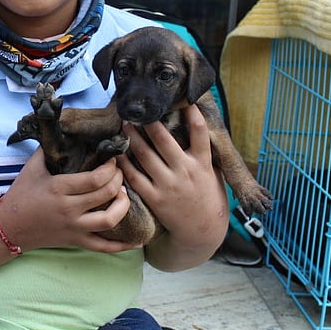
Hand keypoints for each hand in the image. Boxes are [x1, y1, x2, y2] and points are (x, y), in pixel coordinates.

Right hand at [0, 148, 139, 253]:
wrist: (9, 227)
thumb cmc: (21, 194)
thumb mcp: (33, 167)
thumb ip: (51, 149)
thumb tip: (68, 130)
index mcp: (59, 188)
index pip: (95, 178)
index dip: (111, 168)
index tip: (114, 160)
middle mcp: (69, 209)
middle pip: (106, 194)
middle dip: (119, 180)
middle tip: (120, 173)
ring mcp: (74, 228)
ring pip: (109, 220)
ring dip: (123, 206)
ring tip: (124, 195)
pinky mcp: (76, 241)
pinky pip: (104, 247)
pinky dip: (123, 246)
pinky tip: (138, 240)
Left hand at [117, 104, 227, 268]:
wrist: (202, 230)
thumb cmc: (207, 196)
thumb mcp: (213, 172)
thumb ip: (203, 151)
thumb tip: (196, 124)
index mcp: (202, 163)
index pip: (199, 133)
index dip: (193, 114)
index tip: (185, 99)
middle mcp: (185, 171)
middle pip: (164, 140)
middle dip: (149, 122)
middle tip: (138, 110)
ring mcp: (168, 185)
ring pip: (145, 155)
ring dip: (133, 137)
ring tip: (125, 125)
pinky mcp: (154, 198)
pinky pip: (134, 177)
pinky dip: (124, 163)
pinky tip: (117, 153)